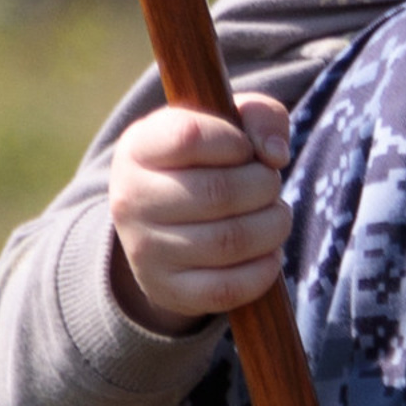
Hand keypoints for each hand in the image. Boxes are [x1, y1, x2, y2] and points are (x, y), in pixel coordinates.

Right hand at [107, 95, 295, 334]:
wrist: (164, 222)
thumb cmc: (207, 160)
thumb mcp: (227, 123)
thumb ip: (261, 116)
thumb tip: (275, 156)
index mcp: (140, 147)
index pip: (190, 137)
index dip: (236, 142)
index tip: (244, 149)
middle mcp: (131, 199)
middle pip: (219, 193)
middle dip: (265, 186)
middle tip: (269, 184)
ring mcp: (145, 250)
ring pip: (229, 242)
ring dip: (273, 226)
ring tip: (275, 215)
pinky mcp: (166, 289)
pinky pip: (226, 289)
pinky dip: (263, 270)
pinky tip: (269, 252)